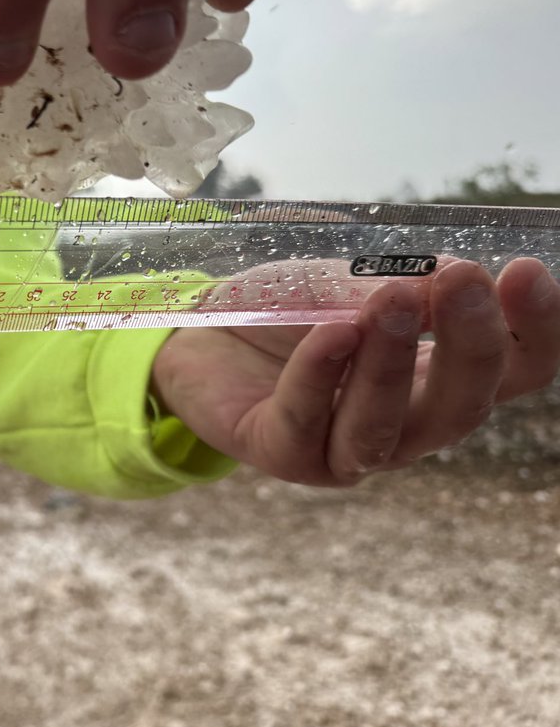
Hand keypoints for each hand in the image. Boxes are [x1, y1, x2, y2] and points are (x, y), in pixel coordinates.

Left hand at [151, 258, 559, 485]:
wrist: (201, 332)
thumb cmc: (287, 313)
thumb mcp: (349, 286)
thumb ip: (400, 288)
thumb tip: (452, 276)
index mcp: (433, 384)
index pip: (510, 372)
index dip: (533, 332)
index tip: (529, 273)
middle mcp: (400, 429)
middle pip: (458, 409)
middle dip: (468, 344)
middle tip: (464, 279)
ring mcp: (339, 451)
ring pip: (381, 426)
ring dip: (389, 363)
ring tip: (392, 300)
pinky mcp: (279, 453)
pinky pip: (305, 419)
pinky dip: (319, 373)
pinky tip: (331, 332)